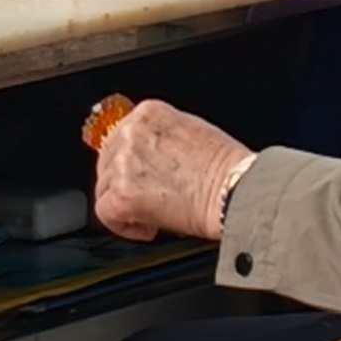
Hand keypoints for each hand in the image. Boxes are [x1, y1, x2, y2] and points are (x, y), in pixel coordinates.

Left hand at [90, 100, 253, 244]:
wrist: (236, 191)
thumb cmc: (228, 169)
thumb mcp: (192, 133)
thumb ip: (162, 138)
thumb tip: (149, 158)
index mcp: (149, 113)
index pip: (120, 136)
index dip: (131, 162)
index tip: (142, 176)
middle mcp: (132, 132)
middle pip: (106, 161)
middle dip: (124, 183)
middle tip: (148, 199)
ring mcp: (124, 163)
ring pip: (104, 187)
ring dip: (125, 204)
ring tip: (154, 214)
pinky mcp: (123, 194)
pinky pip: (105, 213)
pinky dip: (124, 226)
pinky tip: (147, 227)